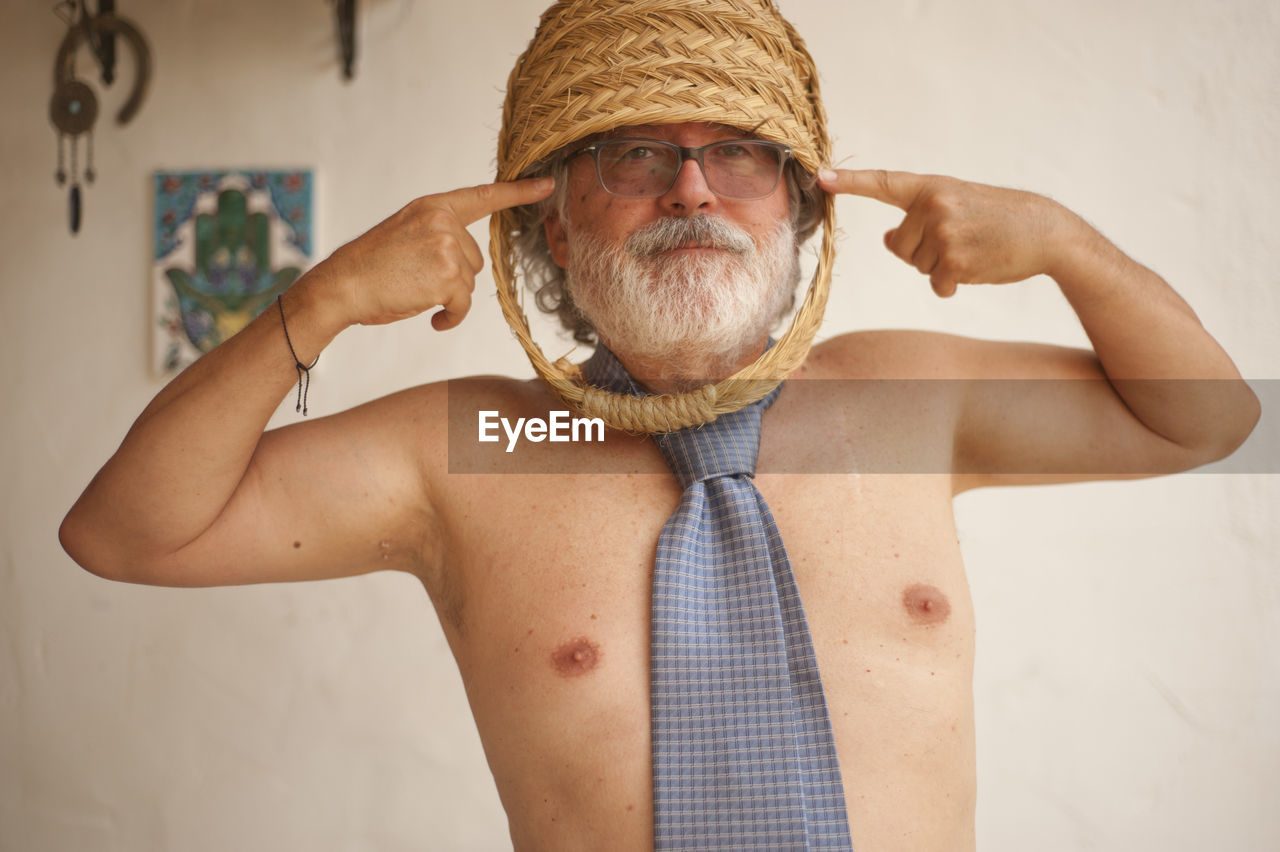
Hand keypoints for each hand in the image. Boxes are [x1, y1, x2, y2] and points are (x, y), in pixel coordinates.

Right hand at [306, 177, 553, 329]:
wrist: (342, 285)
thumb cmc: (370, 267)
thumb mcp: (405, 233)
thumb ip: (437, 233)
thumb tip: (467, 259)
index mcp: (433, 206)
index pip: (483, 196)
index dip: (519, 192)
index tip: (548, 184)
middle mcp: (443, 221)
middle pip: (475, 259)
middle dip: (453, 277)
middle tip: (415, 279)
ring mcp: (447, 246)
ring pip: (470, 283)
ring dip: (449, 297)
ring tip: (414, 293)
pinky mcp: (449, 276)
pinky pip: (464, 305)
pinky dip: (450, 317)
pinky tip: (431, 318)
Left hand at [818, 169, 1072, 296]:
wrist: (1047, 231)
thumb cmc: (1000, 218)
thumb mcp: (958, 204)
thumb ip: (920, 217)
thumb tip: (886, 240)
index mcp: (932, 187)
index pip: (884, 183)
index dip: (850, 182)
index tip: (821, 177)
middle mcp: (933, 206)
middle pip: (900, 246)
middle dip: (924, 252)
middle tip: (961, 239)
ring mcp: (943, 233)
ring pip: (918, 266)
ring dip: (941, 267)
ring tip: (973, 249)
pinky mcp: (954, 261)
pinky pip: (937, 285)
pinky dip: (953, 285)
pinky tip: (978, 267)